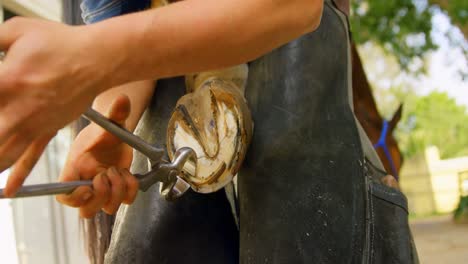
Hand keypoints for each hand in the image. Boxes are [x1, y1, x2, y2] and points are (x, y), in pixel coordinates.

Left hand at [0, 17, 116, 192]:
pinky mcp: (48, 130)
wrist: (97, 60)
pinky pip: (30, 158)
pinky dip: (17, 177)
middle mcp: (18, 109)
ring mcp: (34, 124)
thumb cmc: (61, 43)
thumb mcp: (17, 30)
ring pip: (3, 156)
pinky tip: (6, 192)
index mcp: (7, 81)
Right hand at [56, 95, 137, 217]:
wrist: (115, 133)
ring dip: (117, 193)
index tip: (88, 186)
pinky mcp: (118, 190)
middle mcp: (87, 183)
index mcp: (76, 168)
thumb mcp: (111, 121)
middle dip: (101, 196)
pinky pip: (125, 202)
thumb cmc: (105, 130)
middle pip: (86, 210)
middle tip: (108, 174)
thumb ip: (116, 112)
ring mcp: (103, 190)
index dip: (74, 197)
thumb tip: (123, 98)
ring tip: (120, 171)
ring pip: (105, 210)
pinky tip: (130, 175)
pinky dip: (131, 191)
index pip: (64, 194)